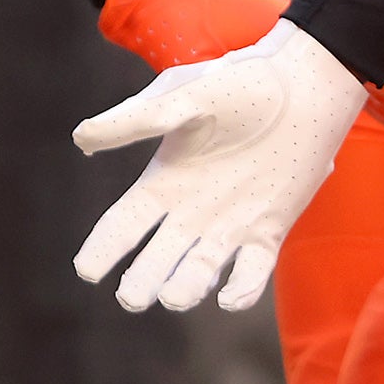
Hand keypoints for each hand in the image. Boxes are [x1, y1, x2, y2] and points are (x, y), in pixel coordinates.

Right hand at [71, 20, 366, 311]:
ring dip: (185, 288)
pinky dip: (242, 289)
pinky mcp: (270, 228)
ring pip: (200, 270)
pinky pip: (253, 269)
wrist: (302, 85)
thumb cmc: (235, 83)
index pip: (124, 224)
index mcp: (162, 181)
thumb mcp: (180, 96)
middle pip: (158, 257)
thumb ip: (135, 121)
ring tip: (173, 298)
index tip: (86, 272)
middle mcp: (191, 210)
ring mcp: (231, 223)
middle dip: (142, 280)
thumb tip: (81, 139)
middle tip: (131, 298)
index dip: (103, 248)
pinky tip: (228, 299)